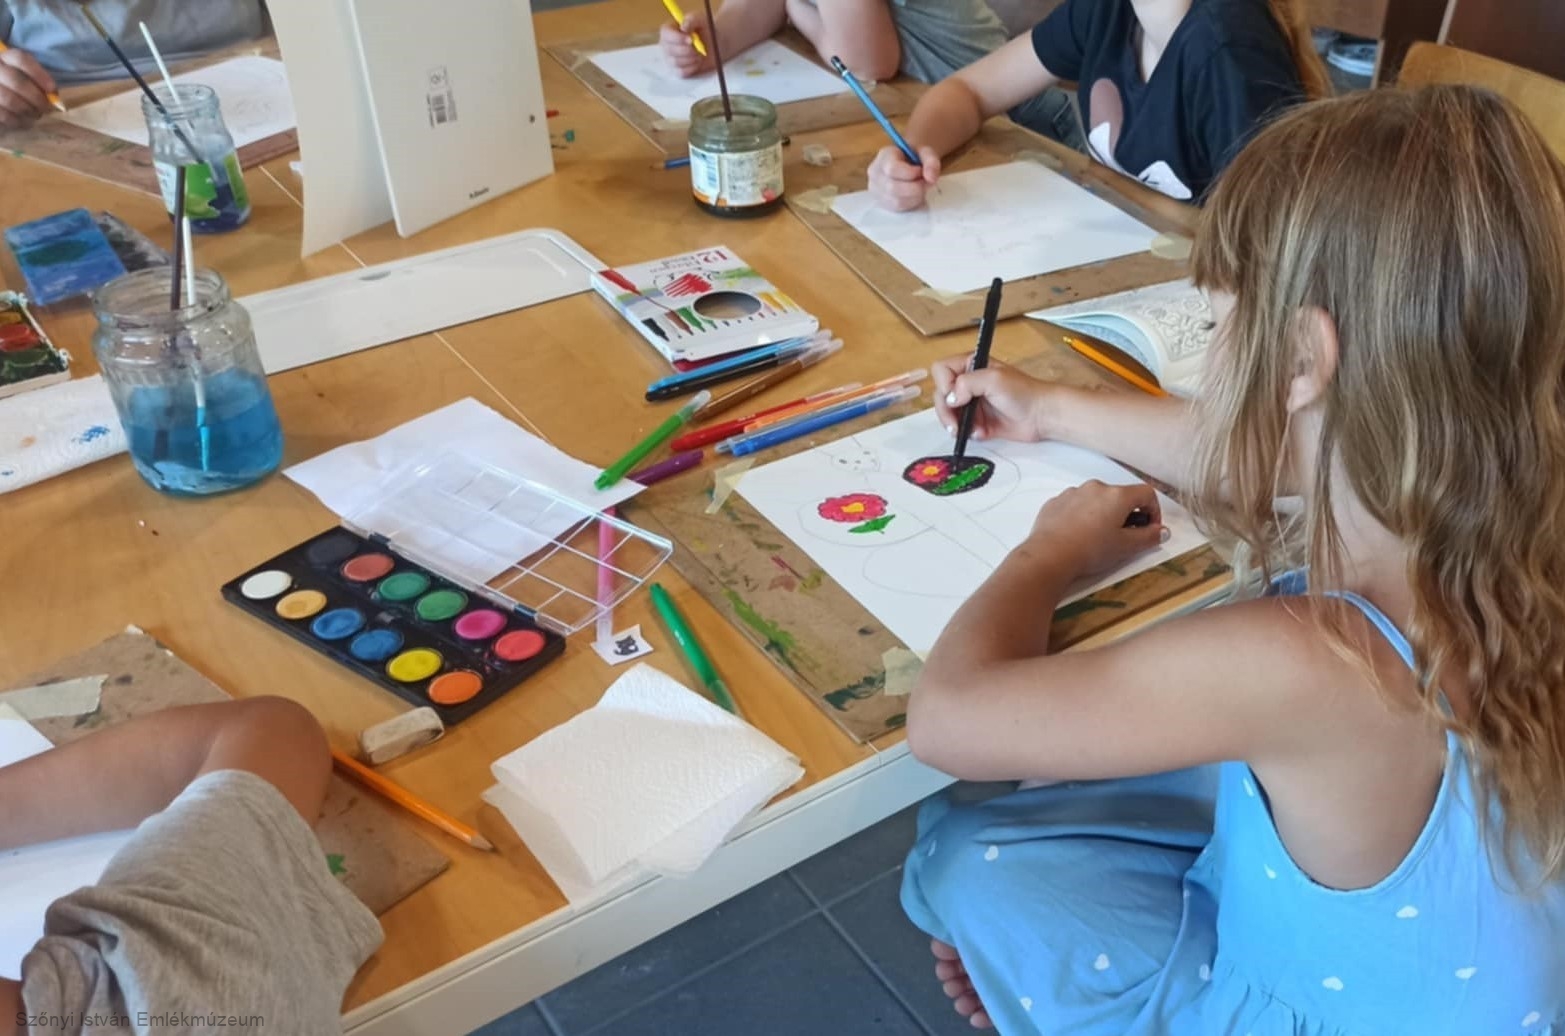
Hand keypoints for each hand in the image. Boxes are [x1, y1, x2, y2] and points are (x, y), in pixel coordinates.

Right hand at [0, 47, 54, 130]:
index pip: (21, 59)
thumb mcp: (24, 76)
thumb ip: (36, 80)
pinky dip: (17, 121)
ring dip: (28, 111)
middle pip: (18, 82)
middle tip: (45, 108)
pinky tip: (23, 121)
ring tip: (34, 115)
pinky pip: (3, 115)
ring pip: (10, 100)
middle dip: (37, 98)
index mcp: (4, 57)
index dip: (39, 75)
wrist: (1, 95)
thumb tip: (53, 95)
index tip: (52, 90)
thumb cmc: (14, 86)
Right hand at [659, 14, 713, 77]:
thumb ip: (692, 20)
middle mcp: (666, 45)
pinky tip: (698, 62)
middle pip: (670, 50)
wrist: (716, 41)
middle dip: (687, 50)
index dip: (677, 38)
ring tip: (700, 54)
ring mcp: (671, 59)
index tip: (691, 39)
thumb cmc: (705, 27)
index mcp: (668, 30)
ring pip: (676, 62)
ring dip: (691, 59)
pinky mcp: (678, 70)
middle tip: (699, 49)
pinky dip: (692, 68)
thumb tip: (684, 27)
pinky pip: (681, 73)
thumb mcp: (700, 19)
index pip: (666, 35)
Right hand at [867, 144, 939, 210]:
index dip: (911, 173)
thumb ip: (931, 161)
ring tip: (921, 188)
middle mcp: (875, 174)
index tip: (921, 171)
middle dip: (915, 188)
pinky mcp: (881, 203)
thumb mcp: (925, 152)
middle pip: (893, 188)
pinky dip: (911, 203)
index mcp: (883, 157)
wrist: (905, 163)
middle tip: (925, 183)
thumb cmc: (914, 157)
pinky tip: (915, 195)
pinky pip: (898, 208)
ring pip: (896, 201)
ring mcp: (876, 191)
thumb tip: (931, 178)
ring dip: (914, 197)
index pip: (892, 168)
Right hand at [932, 356, 1049, 442]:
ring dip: (954, 423)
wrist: (1042, 416)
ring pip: (948, 413)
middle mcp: (968, 383)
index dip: (944, 384)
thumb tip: (950, 398)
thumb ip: (967, 383)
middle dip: (945, 410)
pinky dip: (967, 432)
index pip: (941, 370)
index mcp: (971, 365)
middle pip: (940, 394)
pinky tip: (980, 432)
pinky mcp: (977, 421)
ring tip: (966, 431)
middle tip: (954, 425)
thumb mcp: (994, 379)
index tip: (954, 397)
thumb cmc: (1023, 392)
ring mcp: (971, 403)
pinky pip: (961, 428)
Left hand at [1024, 481, 1165, 580]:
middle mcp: (1095, 487)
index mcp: (1116, 495)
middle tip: (1124, 536)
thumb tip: (1161, 532)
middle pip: (1120, 496)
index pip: (1146, 493)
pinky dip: (1082, 516)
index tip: (1150, 529)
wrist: (1048, 556)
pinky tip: (1078, 535)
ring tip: (1098, 537)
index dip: (1154, 511)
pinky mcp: (1055, 502)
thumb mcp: (1125, 547)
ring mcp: (1072, 493)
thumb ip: (1148, 537)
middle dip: (1127, 514)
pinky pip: (1076, 505)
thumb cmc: (1091, 550)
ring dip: (1103, 514)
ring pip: (1096, 500)